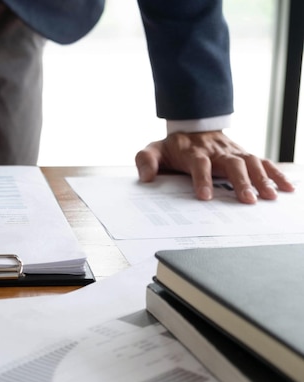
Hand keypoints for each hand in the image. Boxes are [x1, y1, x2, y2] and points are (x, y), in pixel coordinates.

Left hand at [134, 130, 294, 202]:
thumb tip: (147, 178)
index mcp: (193, 152)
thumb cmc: (172, 146)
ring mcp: (232, 152)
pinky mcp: (244, 155)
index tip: (205, 197)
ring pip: (251, 162)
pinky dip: (276, 174)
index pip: (199, 165)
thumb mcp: (153, 150)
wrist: (192, 126)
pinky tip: (288, 188)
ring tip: (271, 197)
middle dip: (241, 181)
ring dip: (262, 179)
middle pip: (231, 164)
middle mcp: (216, 151)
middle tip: (247, 201)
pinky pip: (263, 162)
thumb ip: (146, 161)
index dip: (202, 180)